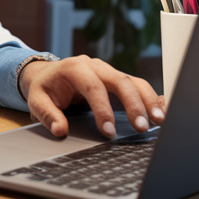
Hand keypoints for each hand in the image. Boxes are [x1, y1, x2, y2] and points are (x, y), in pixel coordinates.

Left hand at [19, 55, 164, 138]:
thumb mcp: (37, 100)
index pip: (93, 87)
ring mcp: (110, 72)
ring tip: (158, 121)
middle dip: (133, 104)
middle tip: (140, 127)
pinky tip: (161, 111)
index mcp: (75, 68)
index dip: (103, 109)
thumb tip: (60, 130)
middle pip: (120, 81)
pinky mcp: (119, 80)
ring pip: (134, 82)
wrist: (49, 74)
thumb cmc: (45, 88)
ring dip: (148, 101)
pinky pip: (138, 86)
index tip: (109, 132)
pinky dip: (151, 98)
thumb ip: (48, 115)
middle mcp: (96, 66)